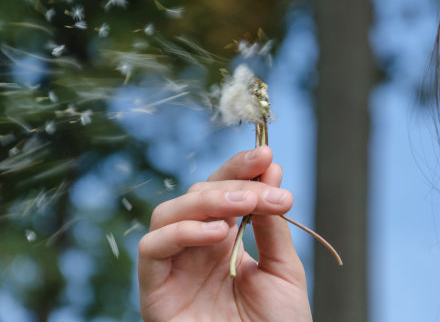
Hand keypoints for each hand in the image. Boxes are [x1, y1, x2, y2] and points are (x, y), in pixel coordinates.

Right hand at [138, 146, 311, 321]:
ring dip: (207, 200)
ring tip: (244, 204)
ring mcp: (174, 266)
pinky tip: (217, 233)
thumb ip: (273, 225)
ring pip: (168, 213)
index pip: (224, 191)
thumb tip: (272, 173)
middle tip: (267, 184)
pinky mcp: (154, 289)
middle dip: (232, 182)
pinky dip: (182, 233)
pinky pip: (152, 249)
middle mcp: (196, 247)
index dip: (240, 169)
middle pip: (197, 194)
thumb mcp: (283, 270)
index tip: (267, 154)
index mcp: (226, 240)